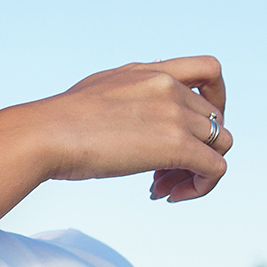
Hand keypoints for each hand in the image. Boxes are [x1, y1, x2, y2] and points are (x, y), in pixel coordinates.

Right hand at [22, 57, 231, 202]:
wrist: (45, 134)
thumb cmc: (56, 121)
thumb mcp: (97, 91)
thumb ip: (123, 94)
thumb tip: (124, 112)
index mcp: (151, 71)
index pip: (210, 70)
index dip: (216, 99)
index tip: (194, 126)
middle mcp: (169, 87)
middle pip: (214, 120)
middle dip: (194, 148)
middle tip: (161, 174)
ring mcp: (176, 115)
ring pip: (221, 144)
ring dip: (197, 170)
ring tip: (162, 187)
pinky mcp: (177, 146)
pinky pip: (215, 169)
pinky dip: (201, 187)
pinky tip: (168, 196)